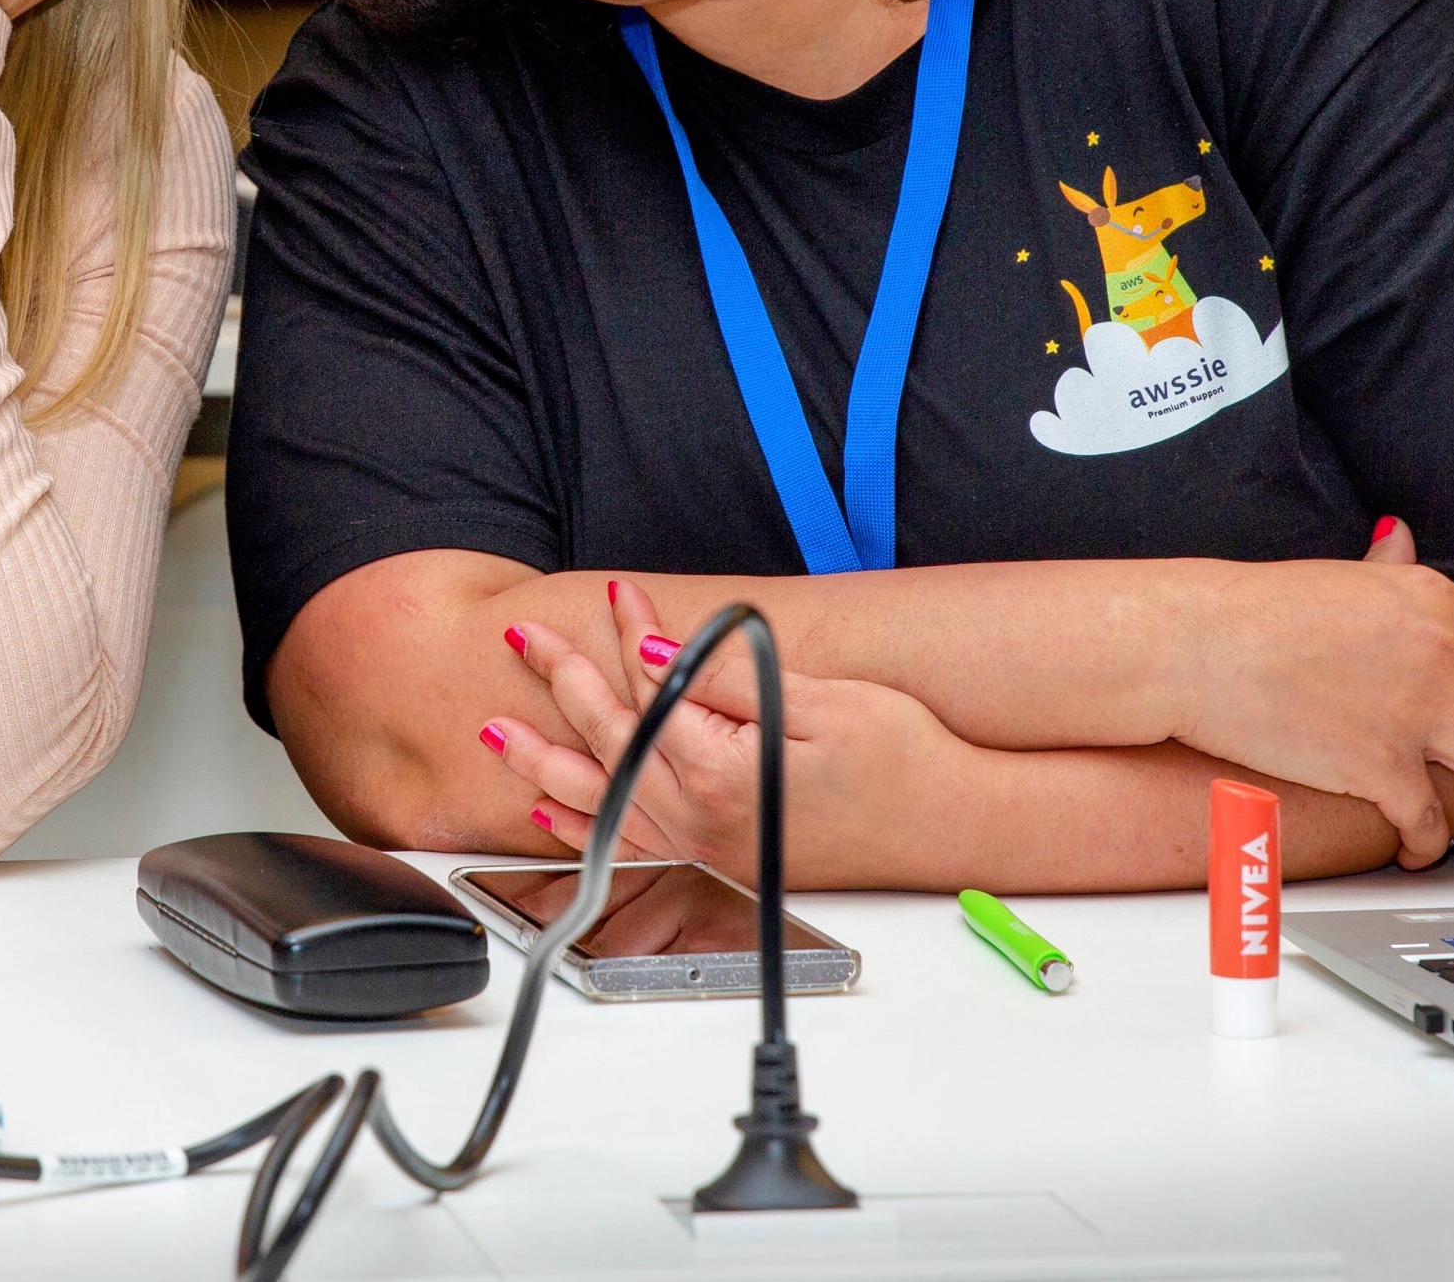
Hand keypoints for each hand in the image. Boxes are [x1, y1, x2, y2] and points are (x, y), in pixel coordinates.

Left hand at [480, 581, 970, 886]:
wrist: (956, 826)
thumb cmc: (906, 761)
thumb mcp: (823, 703)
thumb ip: (730, 681)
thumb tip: (654, 653)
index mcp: (721, 771)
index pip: (650, 688)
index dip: (629, 633)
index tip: (618, 593)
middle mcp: (701, 818)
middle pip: (610, 739)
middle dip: (562, 682)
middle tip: (523, 639)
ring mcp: (706, 847)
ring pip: (602, 797)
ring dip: (545, 761)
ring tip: (497, 731)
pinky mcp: (719, 861)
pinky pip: (632, 841)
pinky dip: (583, 824)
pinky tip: (551, 811)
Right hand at [1173, 518, 1453, 868]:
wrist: (1191, 643)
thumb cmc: (1248, 613)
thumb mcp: (1335, 580)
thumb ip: (1387, 575)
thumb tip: (1403, 543)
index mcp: (1429, 600)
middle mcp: (1437, 652)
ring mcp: (1414, 709)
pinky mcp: (1379, 764)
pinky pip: (1430, 818)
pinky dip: (1429, 842)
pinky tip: (1417, 847)